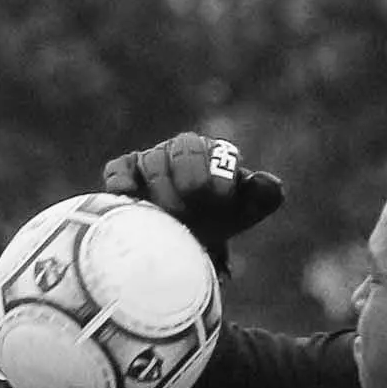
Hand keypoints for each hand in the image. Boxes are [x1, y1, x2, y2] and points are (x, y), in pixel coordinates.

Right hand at [100, 132, 284, 273]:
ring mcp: (151, 160)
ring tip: (172, 218)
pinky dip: (123, 183)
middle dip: (191, 176)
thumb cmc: (218, 220)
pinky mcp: (124, 174)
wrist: (184, 239)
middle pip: (185, 148)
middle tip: (193, 208)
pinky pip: (119, 171)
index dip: (219, 174)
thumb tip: (268, 181)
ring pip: (153, 161)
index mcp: (214, 153)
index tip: (221, 200)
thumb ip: (264, 195)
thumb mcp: (246, 211)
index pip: (217, 152)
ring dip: (163, 190)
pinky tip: (132, 199)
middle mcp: (181, 150)